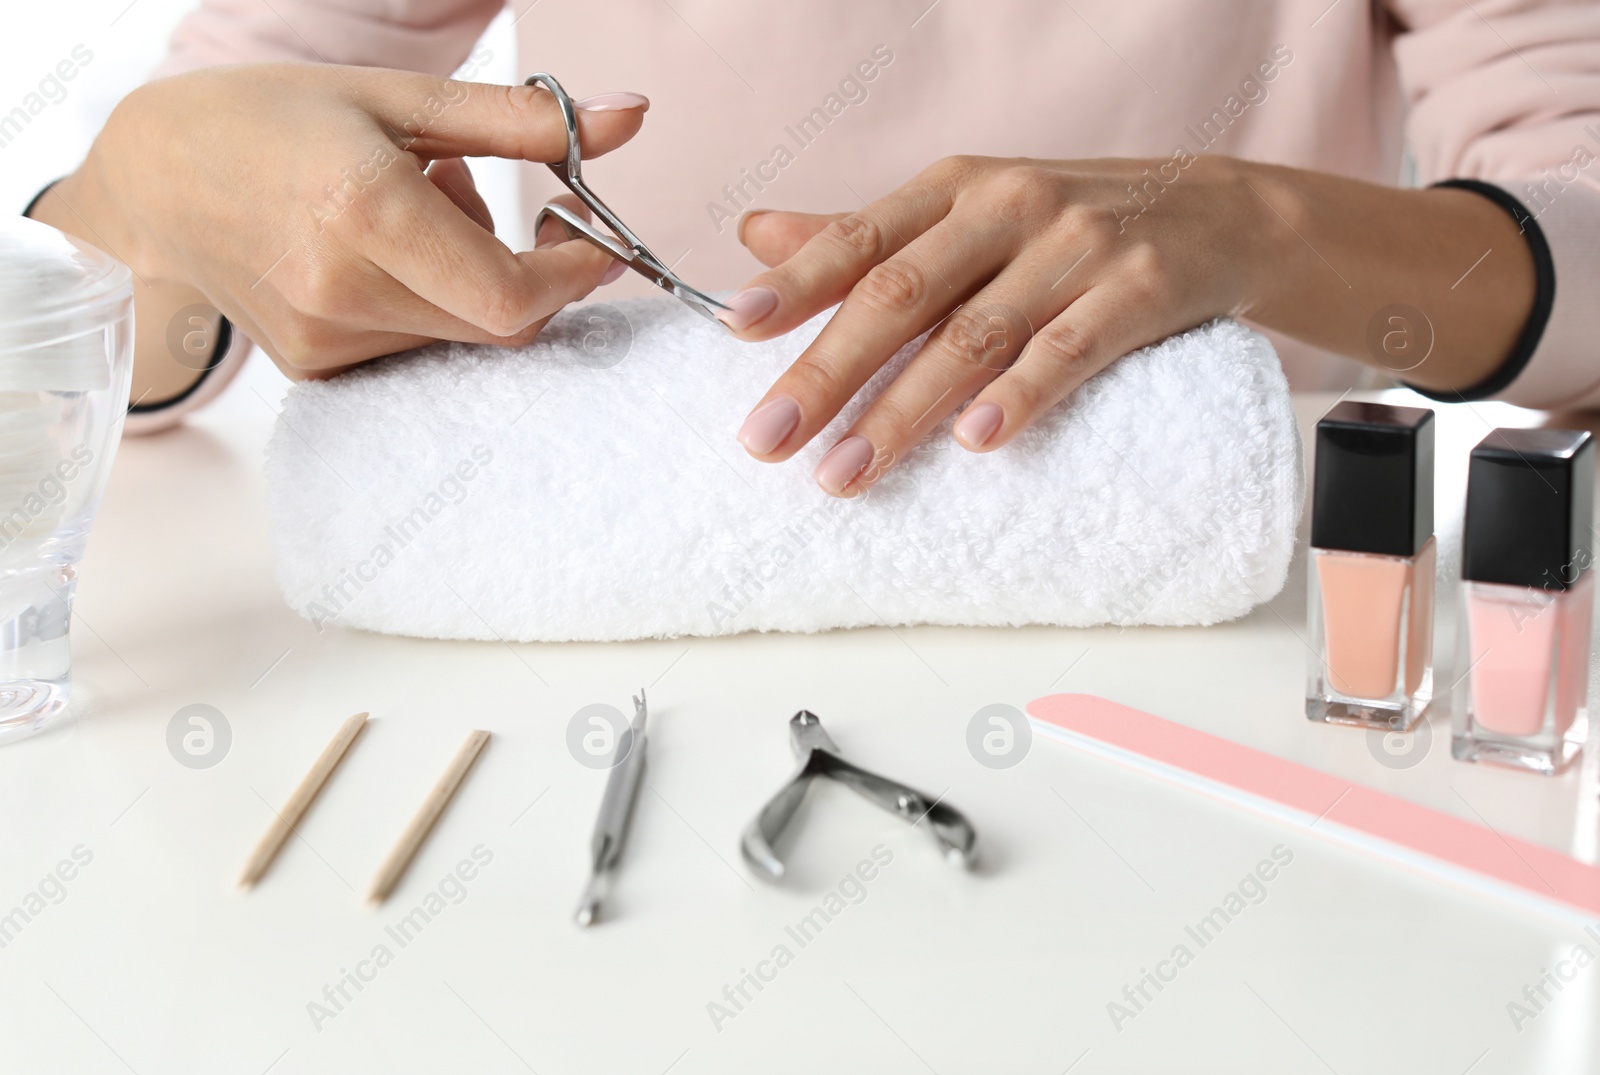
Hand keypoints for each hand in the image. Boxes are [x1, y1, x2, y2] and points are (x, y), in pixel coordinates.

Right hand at [35, 64, 649, 380]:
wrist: (157, 178)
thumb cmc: (278, 119)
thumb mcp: (401, 98)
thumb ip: (523, 119)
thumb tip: (631, 118)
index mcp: (364, 211)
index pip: (514, 295)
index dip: (574, 275)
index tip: (589, 234)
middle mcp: (341, 290)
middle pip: (500, 322)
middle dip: (531, 272)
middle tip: (506, 202)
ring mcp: (324, 339)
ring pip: (462, 336)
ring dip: (472, 281)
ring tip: (416, 210)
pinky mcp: (314, 368)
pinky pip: (418, 349)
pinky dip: (431, 304)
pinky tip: (384, 254)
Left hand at [722, 154, 1265, 495]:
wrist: (1219, 215)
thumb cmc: (1067, 226)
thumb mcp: (968, 214)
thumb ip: (866, 235)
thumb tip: (754, 237)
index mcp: (956, 188)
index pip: (862, 236)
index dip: (797, 281)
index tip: (737, 329)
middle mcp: (1009, 207)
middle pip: (902, 293)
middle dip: (828, 372)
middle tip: (769, 439)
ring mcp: (1078, 247)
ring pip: (974, 335)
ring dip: (902, 411)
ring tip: (844, 473)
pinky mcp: (1141, 290)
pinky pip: (1072, 350)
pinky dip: (1021, 396)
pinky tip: (975, 441)